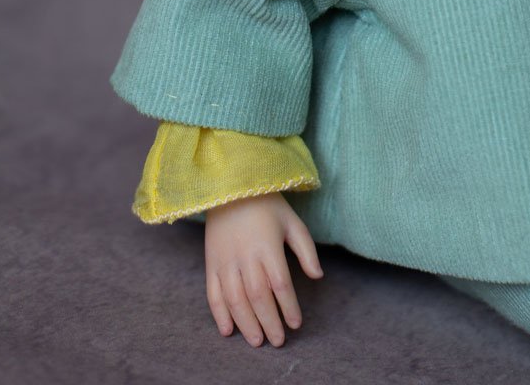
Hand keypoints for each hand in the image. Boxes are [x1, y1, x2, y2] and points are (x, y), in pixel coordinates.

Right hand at [204, 192, 323, 347]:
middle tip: (278, 341)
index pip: (280, 284)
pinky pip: (213, 294)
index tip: (296, 323)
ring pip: (235, 300)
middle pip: (258, 297)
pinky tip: (228, 330)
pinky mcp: (211, 263)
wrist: (230, 188)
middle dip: (269, 322)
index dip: (288, 307)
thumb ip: (306, 250)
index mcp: (267, 246)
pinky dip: (219, 314)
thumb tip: (317, 276)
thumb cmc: (267, 206)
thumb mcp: (292, 222)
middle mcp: (245, 255)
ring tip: (257, 341)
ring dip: (246, 323)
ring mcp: (225, 261)